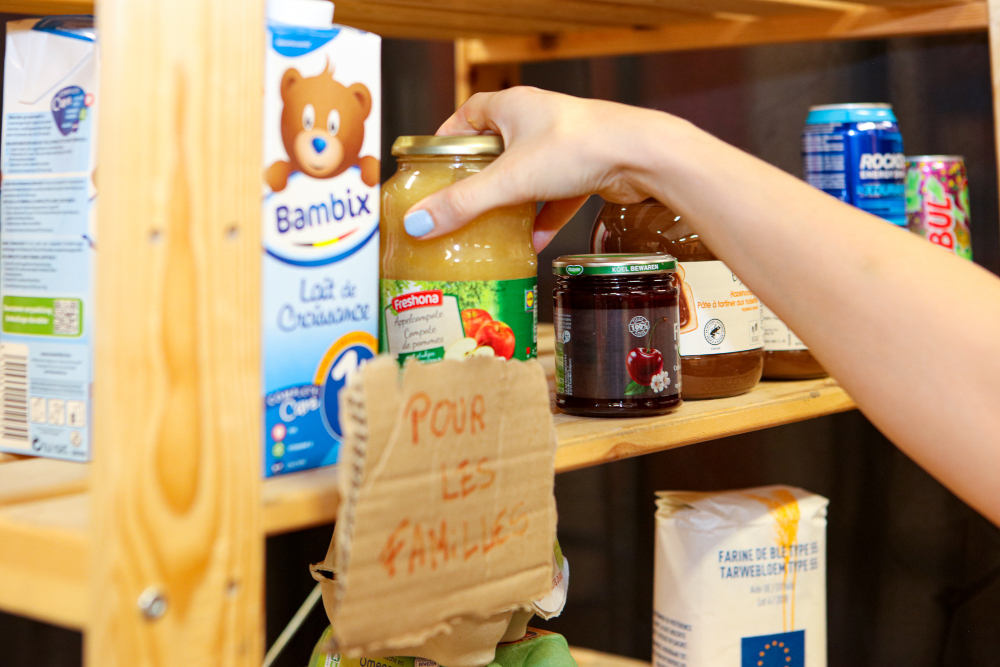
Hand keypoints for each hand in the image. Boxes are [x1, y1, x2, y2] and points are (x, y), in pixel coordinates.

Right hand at [403, 86, 661, 250]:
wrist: (644, 156)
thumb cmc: (579, 147)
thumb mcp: (510, 179)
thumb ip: (463, 203)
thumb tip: (417, 223)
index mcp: (512, 106)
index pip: (468, 115)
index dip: (448, 138)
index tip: (432, 165)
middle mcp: (537, 120)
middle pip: (496, 149)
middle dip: (478, 179)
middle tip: (456, 205)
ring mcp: (564, 145)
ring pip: (527, 176)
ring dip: (511, 203)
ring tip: (490, 230)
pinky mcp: (586, 169)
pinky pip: (556, 196)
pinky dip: (544, 217)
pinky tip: (534, 243)